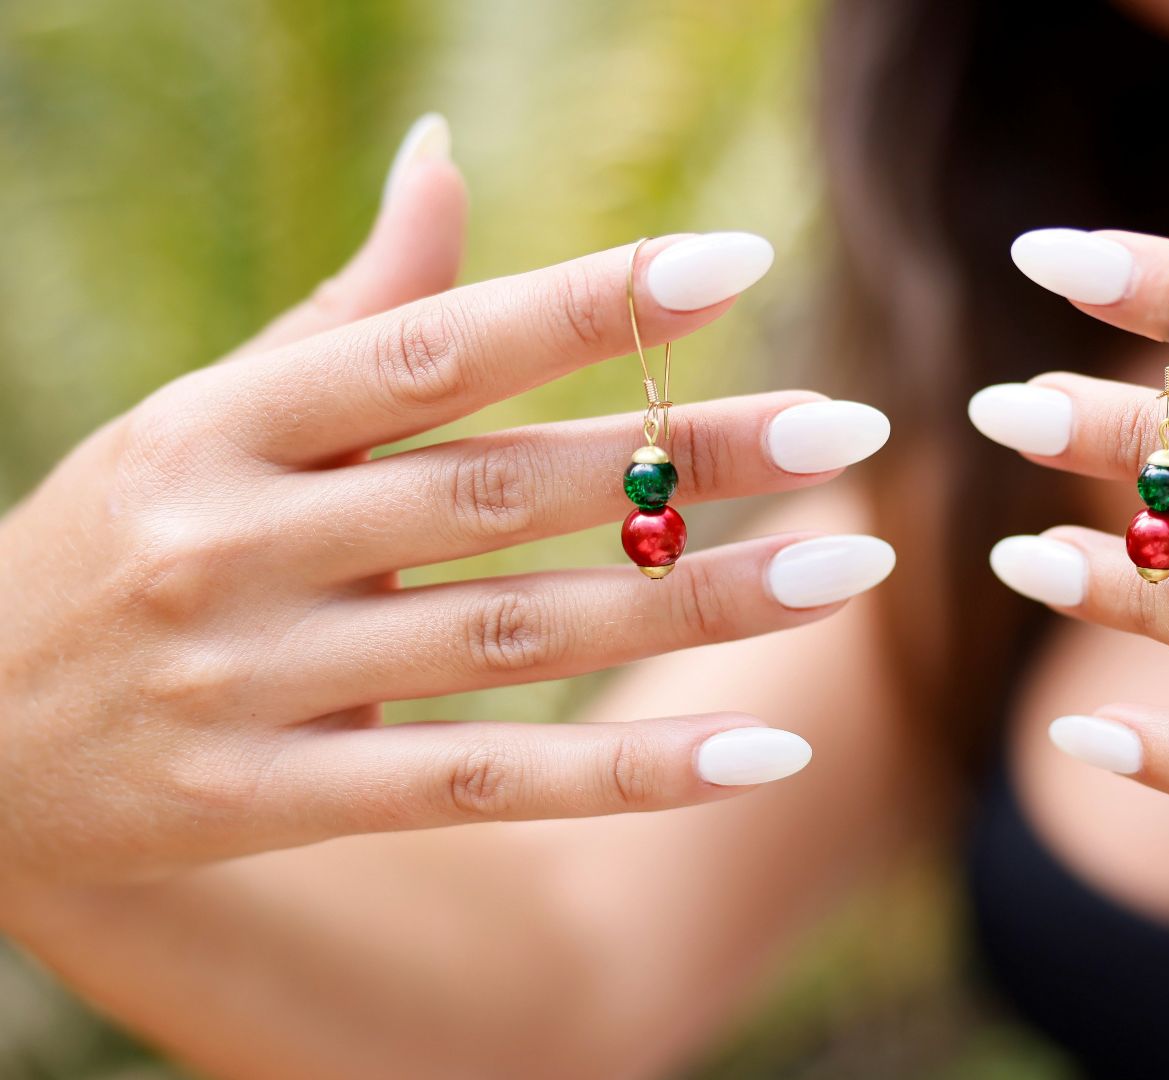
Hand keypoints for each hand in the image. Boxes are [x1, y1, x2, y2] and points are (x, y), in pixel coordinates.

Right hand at [0, 124, 893, 900]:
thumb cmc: (122, 539)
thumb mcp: (206, 413)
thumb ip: (351, 307)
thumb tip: (448, 153)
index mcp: (225, 421)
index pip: (434, 350)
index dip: (586, 303)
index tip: (736, 262)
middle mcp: (236, 540)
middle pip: (500, 490)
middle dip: (683, 455)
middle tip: (844, 423)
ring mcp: (252, 678)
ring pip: (512, 634)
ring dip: (692, 600)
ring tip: (843, 564)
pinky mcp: (271, 798)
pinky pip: (478, 780)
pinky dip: (627, 775)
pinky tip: (762, 750)